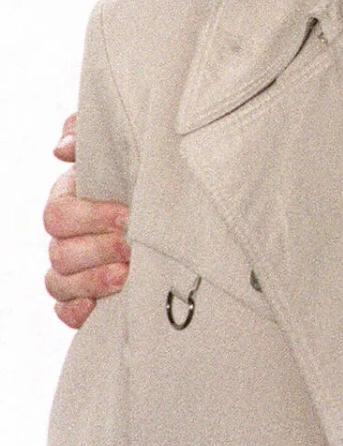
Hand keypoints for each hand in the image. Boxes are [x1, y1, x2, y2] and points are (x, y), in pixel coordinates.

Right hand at [45, 113, 130, 329]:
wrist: (180, 200)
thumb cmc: (150, 168)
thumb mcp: (127, 144)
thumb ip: (90, 133)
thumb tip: (63, 149)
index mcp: (72, 198)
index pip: (58, 214)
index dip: (90, 217)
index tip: (128, 216)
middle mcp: (67, 235)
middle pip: (60, 252)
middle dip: (98, 251)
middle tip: (132, 248)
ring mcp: (72, 267)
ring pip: (59, 281)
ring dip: (92, 281)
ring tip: (127, 275)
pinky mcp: (83, 295)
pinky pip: (64, 310)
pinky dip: (76, 312)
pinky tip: (98, 307)